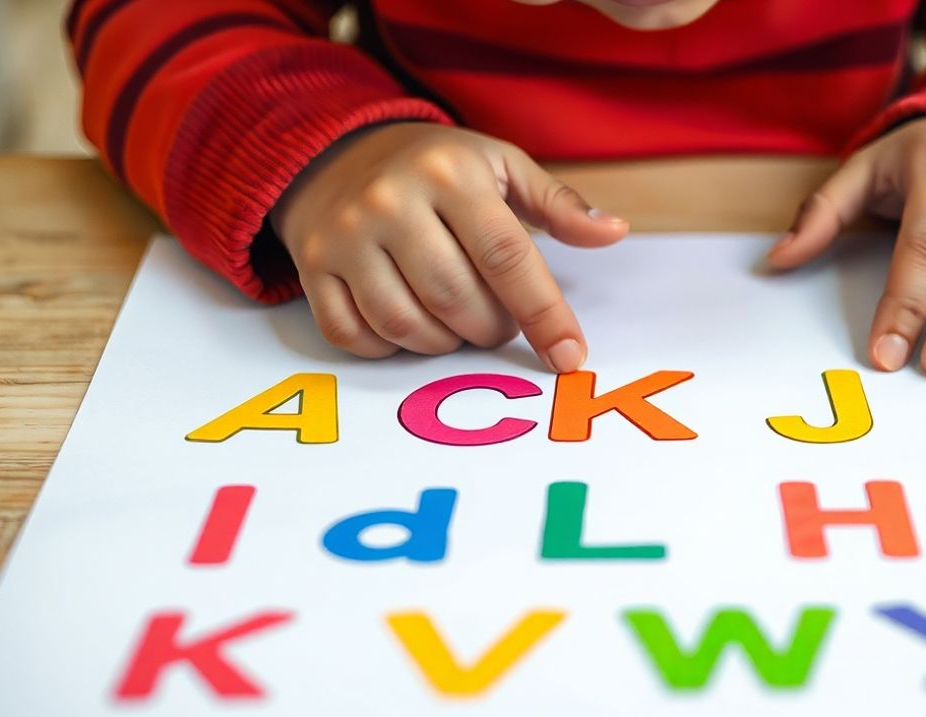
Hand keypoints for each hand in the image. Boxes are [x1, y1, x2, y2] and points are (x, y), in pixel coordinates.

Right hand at [271, 122, 628, 369]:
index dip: (544, 314)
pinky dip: (389, 346)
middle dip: (491, 328)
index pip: (507, 257)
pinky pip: (355, 336)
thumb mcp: (499, 166)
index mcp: (450, 173)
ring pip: (407, 325)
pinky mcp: (312, 267)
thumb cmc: (435, 168)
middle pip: (457, 300)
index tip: (569, 356)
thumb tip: (612, 232)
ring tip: (457, 321)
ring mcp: (345, 236)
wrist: (334, 152)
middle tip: (498, 321)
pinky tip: (409, 324)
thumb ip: (558, 204)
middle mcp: (391, 201)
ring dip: (444, 342)